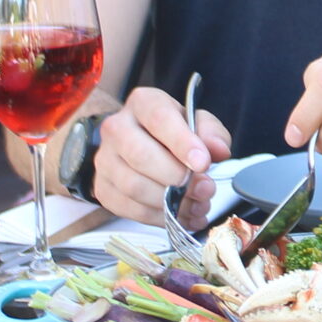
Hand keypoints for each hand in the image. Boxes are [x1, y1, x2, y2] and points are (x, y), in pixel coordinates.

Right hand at [93, 85, 233, 228]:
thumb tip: (218, 150)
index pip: (159, 119)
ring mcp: (105, 160)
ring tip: (197, 204)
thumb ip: (211, 133)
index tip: (203, 164)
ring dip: (170, 203)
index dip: (182, 143)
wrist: (144, 145)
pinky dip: (159, 217)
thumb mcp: (198, 124)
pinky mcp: (103, 189)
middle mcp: (116, 128)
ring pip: (134, 187)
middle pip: (140, 156)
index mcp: (143, 103)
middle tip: (204, 189)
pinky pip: (130, 209)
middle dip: (177, 178)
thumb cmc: (174, 133)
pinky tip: (179, 214)